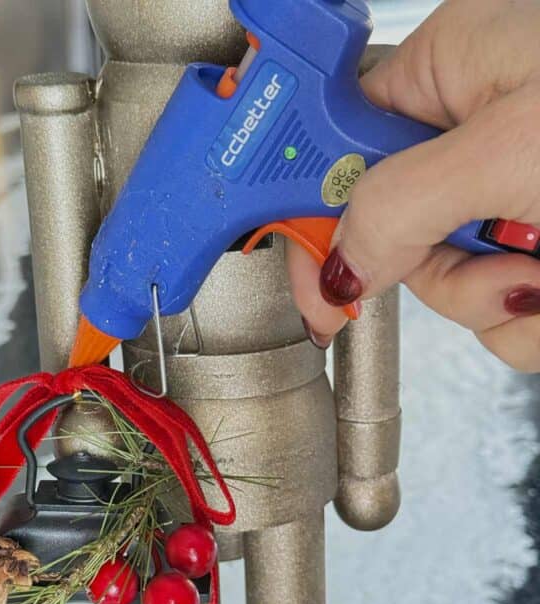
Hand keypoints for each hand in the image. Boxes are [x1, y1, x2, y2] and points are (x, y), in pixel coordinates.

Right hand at [290, 0, 539, 370]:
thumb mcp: (512, 152)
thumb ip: (400, 206)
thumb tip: (338, 263)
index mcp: (453, 69)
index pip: (335, 140)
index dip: (307, 209)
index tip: (300, 275)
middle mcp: (477, 133)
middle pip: (391, 232)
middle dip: (441, 270)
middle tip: (495, 255)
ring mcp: (512, 198)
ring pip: (450, 287)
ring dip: (501, 302)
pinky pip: (502, 314)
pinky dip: (534, 321)